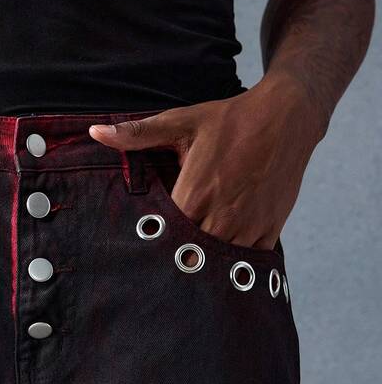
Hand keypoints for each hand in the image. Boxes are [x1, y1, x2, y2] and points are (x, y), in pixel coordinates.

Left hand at [89, 74, 326, 250]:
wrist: (288, 116)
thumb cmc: (230, 119)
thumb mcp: (182, 122)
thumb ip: (138, 134)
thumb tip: (95, 133)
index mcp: (193, 194)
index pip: (164, 238)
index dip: (154, 248)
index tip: (147, 250)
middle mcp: (220, 216)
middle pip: (190, 257)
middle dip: (178, 261)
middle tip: (165, 266)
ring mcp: (247, 226)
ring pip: (218, 265)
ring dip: (205, 266)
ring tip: (192, 267)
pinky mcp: (269, 229)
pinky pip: (248, 263)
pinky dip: (234, 265)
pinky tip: (222, 262)